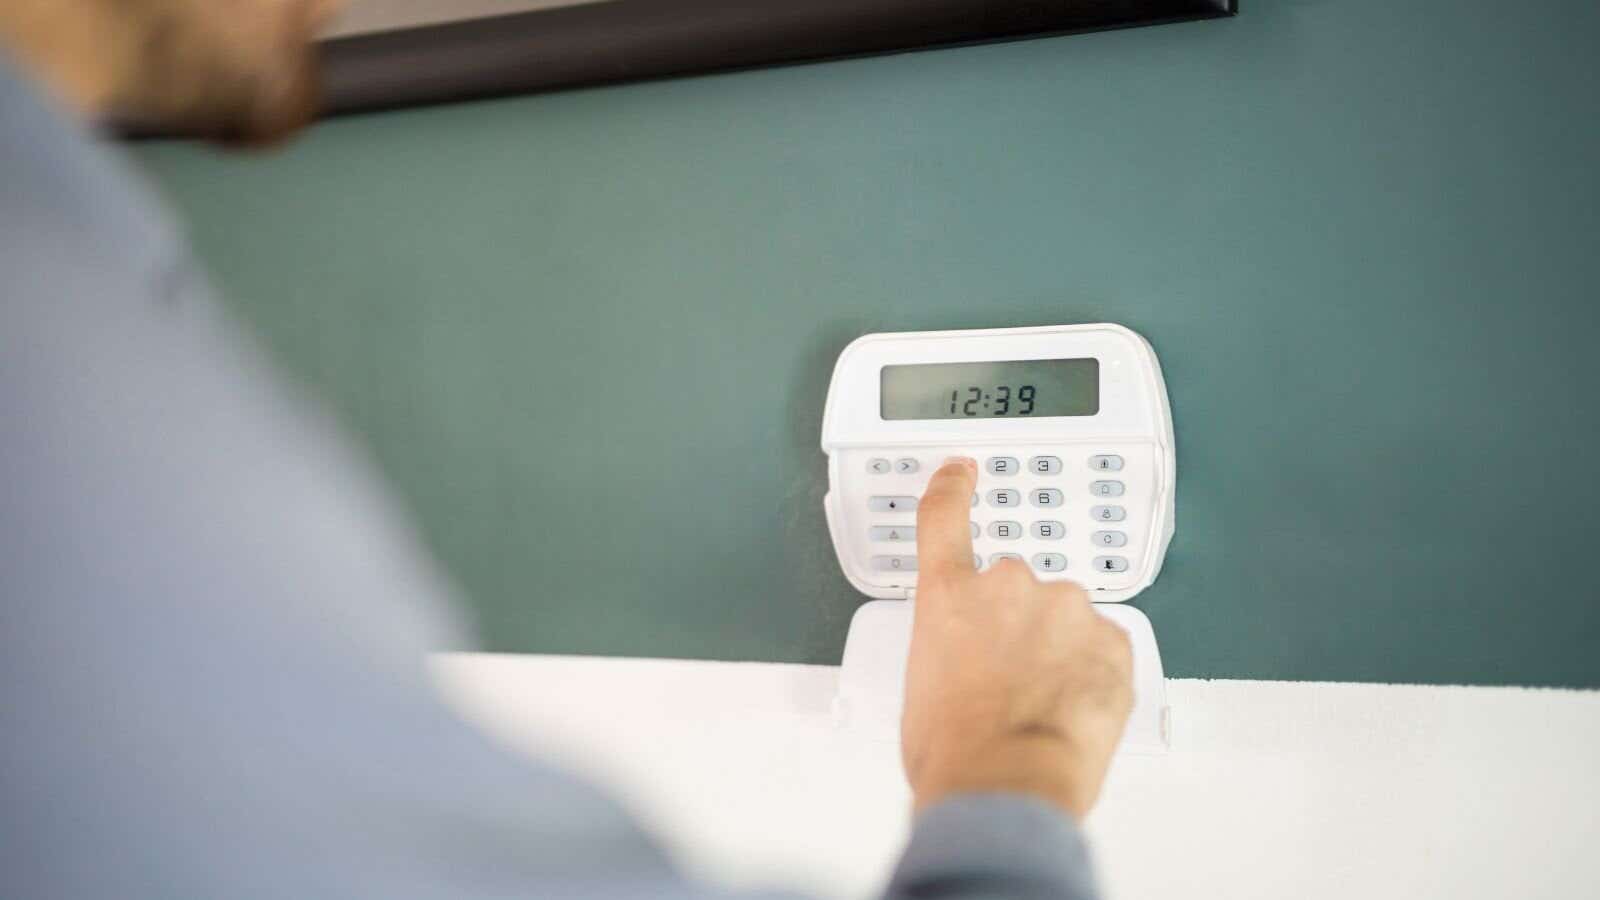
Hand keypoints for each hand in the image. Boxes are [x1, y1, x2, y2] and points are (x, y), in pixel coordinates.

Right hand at [901, 457, 1134, 818]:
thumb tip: (966, 664)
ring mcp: (1063, 608)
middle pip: (1015, 591)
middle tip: (1007, 680)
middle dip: (1017, 626)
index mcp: (948, 595)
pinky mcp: (1111, 637)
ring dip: (1058, 650)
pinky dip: (1093, 672)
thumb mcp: (922, 687)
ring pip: (1064, 621)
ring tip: (1041, 705)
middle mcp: (1005, 586)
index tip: (962, 471)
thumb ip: (948, 649)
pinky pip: (1104, 648)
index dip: (954, 488)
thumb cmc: (956, 747)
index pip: (944, 518)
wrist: (1007, 779)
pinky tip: (1073, 707)